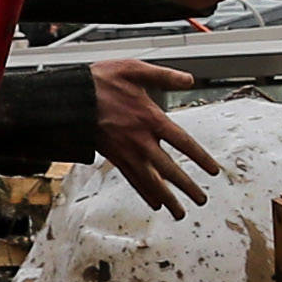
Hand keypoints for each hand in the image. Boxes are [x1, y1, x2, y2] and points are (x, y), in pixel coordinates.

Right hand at [92, 62, 221, 215]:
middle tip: (201, 200)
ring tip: (180, 213)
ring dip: (167, 198)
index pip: (182, 142)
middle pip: (168, 169)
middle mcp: (140, 140)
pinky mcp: (113, 157)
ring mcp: (125, 151)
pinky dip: (144, 192)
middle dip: (187, 187)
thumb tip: (188, 79)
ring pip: (150, 181)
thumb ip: (164, 76)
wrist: (68, 98)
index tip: (213, 170)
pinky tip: (154, 202)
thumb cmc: (99, 82)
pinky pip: (132, 179)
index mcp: (149, 118)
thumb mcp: (134, 69)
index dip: (200, 157)